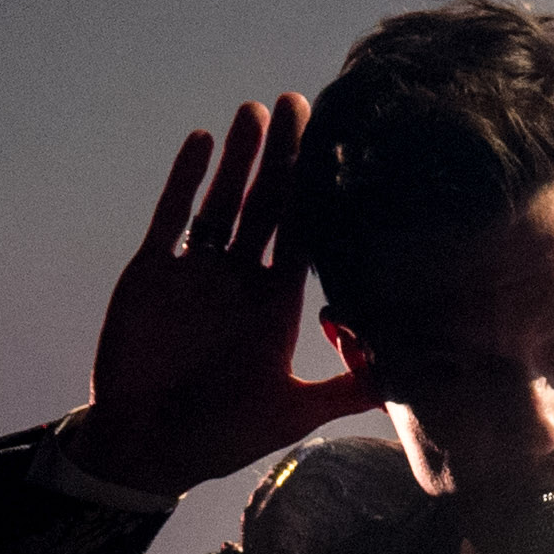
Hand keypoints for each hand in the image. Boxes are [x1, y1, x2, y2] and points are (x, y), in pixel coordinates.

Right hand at [68, 95, 376, 496]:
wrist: (144, 449)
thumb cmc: (219, 436)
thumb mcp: (291, 414)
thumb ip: (347, 391)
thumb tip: (408, 379)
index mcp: (274, 303)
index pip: (304, 233)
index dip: (319, 191)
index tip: (338, 146)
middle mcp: (239, 279)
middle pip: (266, 205)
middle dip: (283, 157)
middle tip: (300, 104)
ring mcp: (195, 272)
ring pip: (222, 201)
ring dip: (238, 158)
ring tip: (254, 112)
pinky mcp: (151, 272)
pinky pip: (171, 218)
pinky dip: (184, 181)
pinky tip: (201, 142)